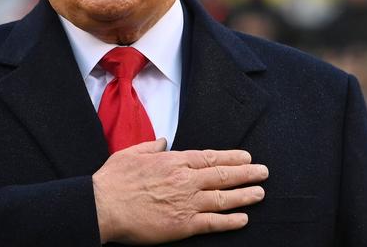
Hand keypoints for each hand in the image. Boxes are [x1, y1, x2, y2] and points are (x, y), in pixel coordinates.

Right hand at [92, 138, 267, 243]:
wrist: (103, 206)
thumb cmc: (114, 180)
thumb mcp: (131, 153)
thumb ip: (151, 147)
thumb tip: (163, 141)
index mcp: (173, 161)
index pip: (209, 157)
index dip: (231, 158)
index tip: (246, 157)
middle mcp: (184, 180)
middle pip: (222, 175)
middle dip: (246, 174)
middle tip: (263, 172)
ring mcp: (186, 203)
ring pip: (223, 197)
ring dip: (244, 195)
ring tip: (260, 193)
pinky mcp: (182, 225)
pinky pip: (213, 223)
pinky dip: (230, 221)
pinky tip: (243, 219)